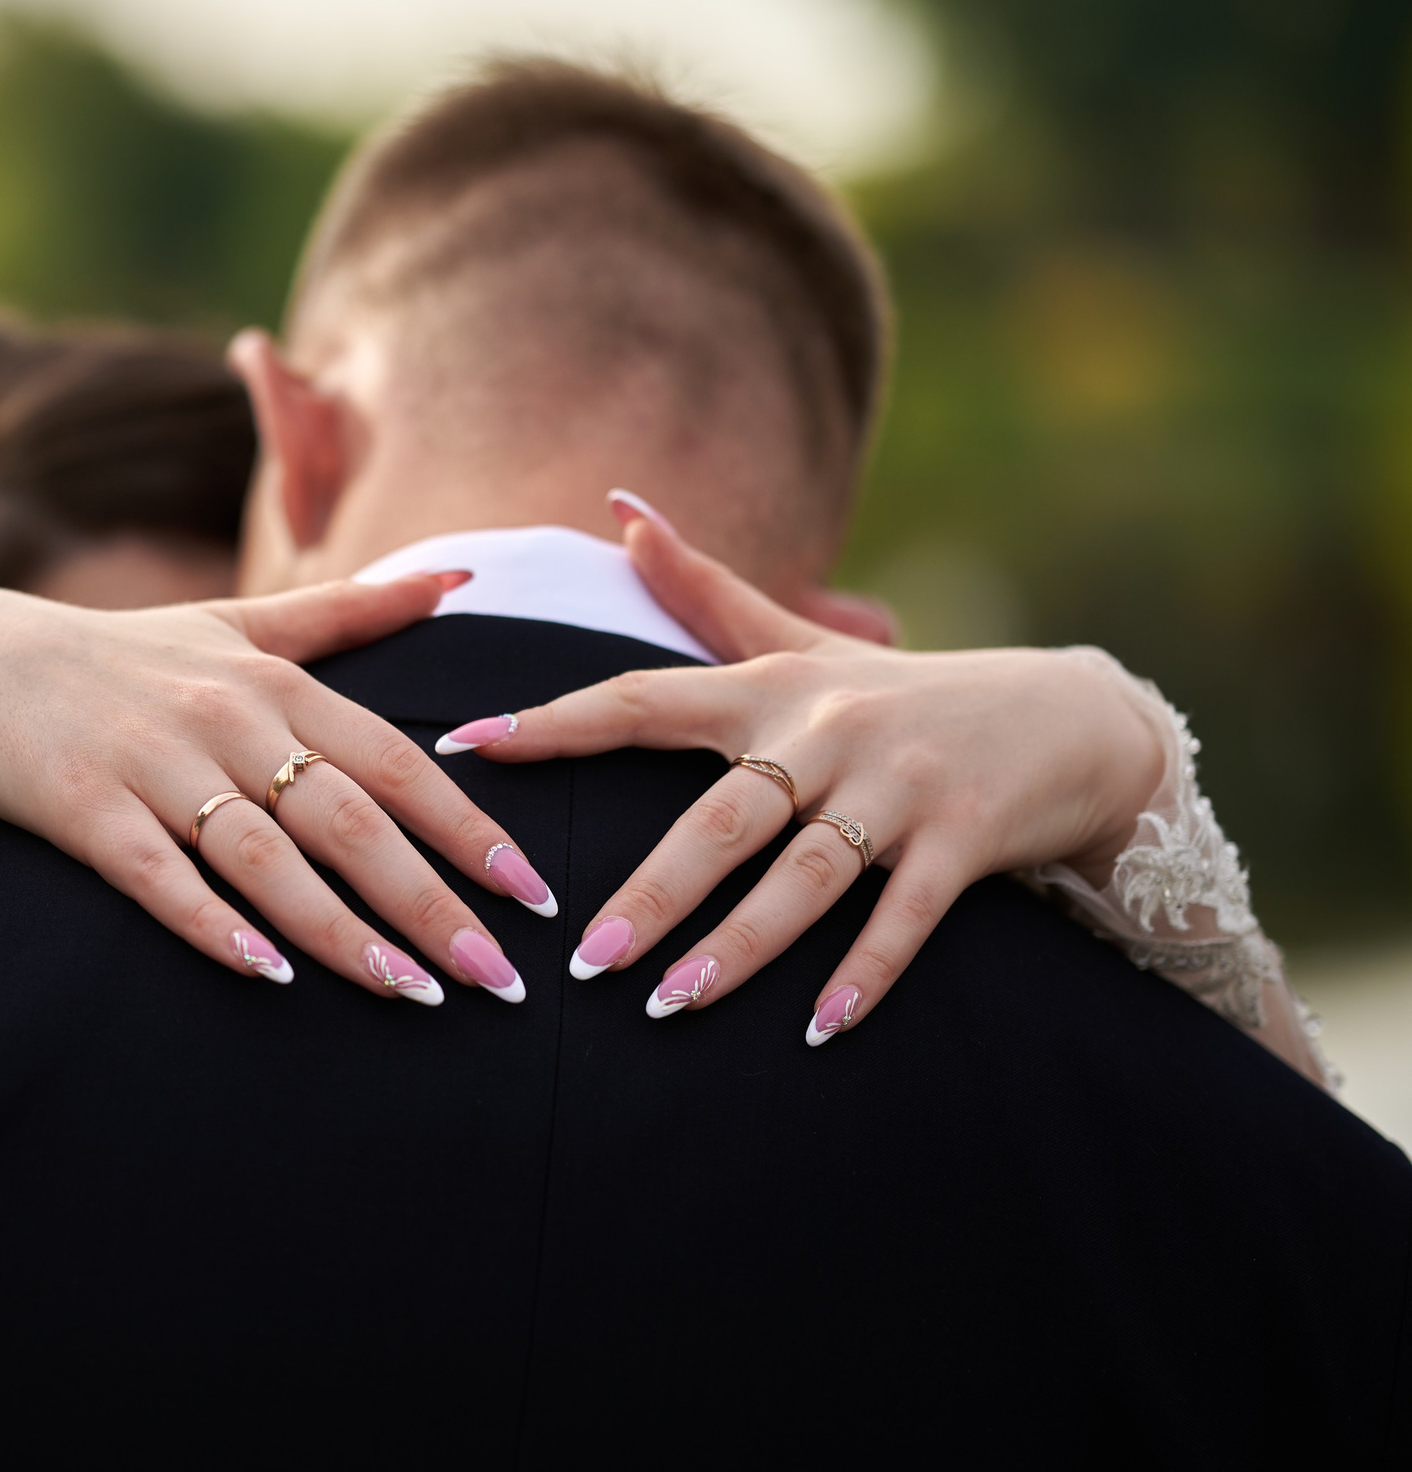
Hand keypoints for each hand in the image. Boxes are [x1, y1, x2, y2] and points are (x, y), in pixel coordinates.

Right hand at [0, 575, 556, 1003]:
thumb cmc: (115, 652)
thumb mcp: (235, 620)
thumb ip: (349, 611)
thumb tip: (460, 577)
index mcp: (270, 678)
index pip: (393, 760)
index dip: (467, 828)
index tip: (531, 892)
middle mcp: (222, 717)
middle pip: (348, 818)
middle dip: (431, 902)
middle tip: (499, 978)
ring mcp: (150, 764)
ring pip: (266, 858)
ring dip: (341, 931)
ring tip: (410, 993)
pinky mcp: (82, 808)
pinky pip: (159, 876)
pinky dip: (213, 925)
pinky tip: (266, 974)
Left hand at [445, 493, 1167, 1043]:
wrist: (1070, 719)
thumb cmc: (904, 692)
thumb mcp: (801, 639)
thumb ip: (701, 589)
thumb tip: (620, 505)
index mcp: (770, 689)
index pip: (642, 699)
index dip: (553, 720)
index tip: (465, 747)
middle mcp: (827, 732)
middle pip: (721, 818)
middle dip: (651, 892)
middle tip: (583, 960)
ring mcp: (899, 787)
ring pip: (804, 876)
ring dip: (740, 946)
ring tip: (671, 1004)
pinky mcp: (963, 839)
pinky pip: (903, 917)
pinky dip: (864, 974)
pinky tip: (817, 1029)